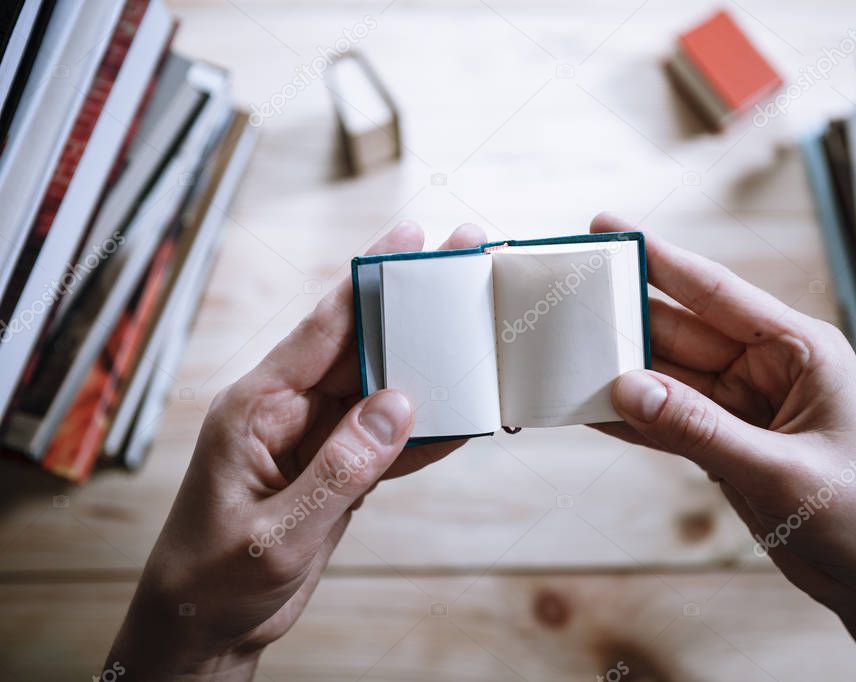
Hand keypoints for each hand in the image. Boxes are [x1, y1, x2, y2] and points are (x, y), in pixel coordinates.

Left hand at [105, 222, 487, 680]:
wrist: (204, 630)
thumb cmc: (214, 579)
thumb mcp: (275, 531)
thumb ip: (338, 468)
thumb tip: (400, 404)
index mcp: (257, 407)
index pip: (321, 329)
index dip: (368, 281)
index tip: (410, 238)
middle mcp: (288, 412)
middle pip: (361, 348)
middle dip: (412, 310)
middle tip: (464, 266)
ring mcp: (316, 441)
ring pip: (382, 391)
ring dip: (429, 369)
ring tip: (478, 334)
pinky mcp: (337, 472)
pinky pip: (389, 442)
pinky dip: (426, 433)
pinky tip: (465, 417)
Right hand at [590, 212, 855, 680]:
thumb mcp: (785, 471)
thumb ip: (702, 430)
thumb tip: (628, 390)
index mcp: (799, 350)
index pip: (716, 292)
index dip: (660, 260)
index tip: (610, 230)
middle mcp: (766, 371)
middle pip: (680, 334)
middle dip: (625, 320)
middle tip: (566, 303)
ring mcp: (743, 411)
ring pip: (667, 381)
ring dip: (619, 374)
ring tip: (562, 358)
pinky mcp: (727, 449)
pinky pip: (669, 425)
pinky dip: (632, 421)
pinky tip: (589, 411)